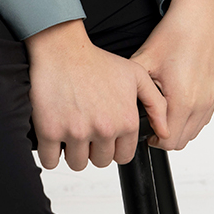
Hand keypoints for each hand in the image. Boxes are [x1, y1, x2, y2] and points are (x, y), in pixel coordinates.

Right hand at [25, 19, 168, 170]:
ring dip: (73, 152)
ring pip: (77, 163)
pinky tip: (55, 135)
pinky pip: (50, 161)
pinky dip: (51, 154)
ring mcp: (76, 133)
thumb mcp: (136, 75)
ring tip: (72, 129)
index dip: (114, 146)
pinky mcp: (50, 132)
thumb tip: (164, 131)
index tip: (105, 135)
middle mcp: (103, 130)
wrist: (63, 49)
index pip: (123, 156)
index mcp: (125, 121)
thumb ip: (155, 104)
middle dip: (94, 149)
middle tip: (87, 128)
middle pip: (100, 162)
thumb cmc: (96, 61)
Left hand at [131, 0, 213, 151]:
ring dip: (181, 127)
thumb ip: (134, 90)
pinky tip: (182, 100)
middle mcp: (201, 103)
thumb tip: (121, 106)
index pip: (168, 142)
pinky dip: (194, 116)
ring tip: (167, 111)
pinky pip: (206, 115)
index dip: (153, 140)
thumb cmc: (175, 32)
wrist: (200, 13)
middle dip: (166, 137)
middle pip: (182, 141)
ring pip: (196, 130)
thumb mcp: (144, 60)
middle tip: (153, 122)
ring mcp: (213, 97)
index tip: (146, 131)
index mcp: (183, 100)